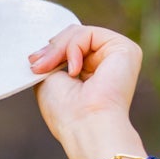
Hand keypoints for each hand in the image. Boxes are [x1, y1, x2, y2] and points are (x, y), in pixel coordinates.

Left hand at [28, 24, 146, 158]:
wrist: (85, 125)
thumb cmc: (66, 112)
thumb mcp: (50, 78)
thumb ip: (53, 58)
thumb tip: (45, 46)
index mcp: (93, 72)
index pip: (70, 47)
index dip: (50, 50)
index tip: (34, 64)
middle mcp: (108, 63)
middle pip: (74, 36)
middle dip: (52, 48)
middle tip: (38, 65)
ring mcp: (118, 55)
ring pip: (79, 33)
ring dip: (58, 49)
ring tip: (50, 67)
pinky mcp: (125, 49)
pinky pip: (89, 34)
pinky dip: (73, 48)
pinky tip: (74, 71)